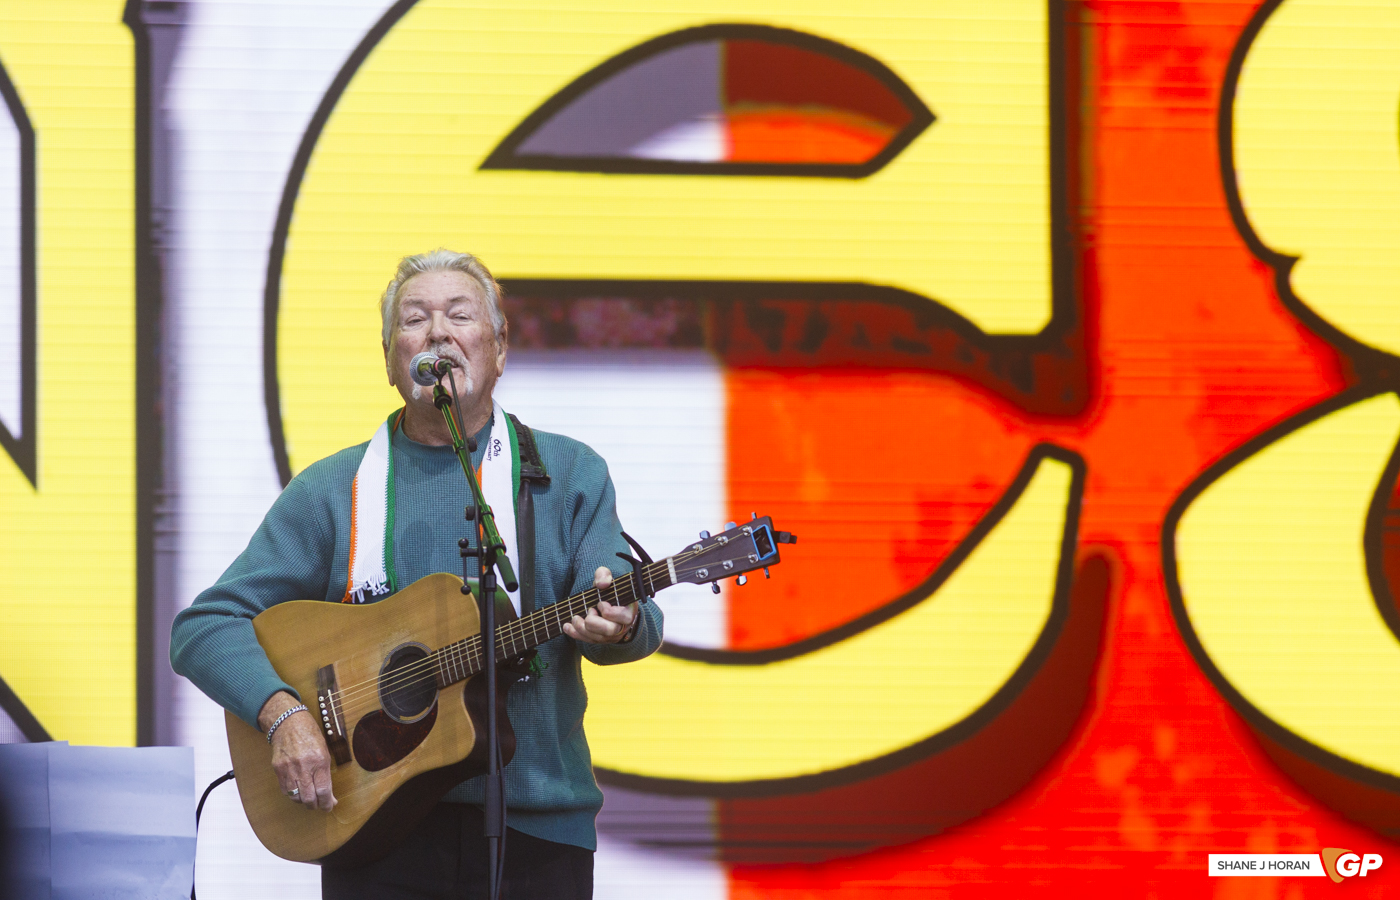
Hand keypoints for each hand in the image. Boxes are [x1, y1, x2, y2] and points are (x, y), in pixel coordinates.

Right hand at [258, 691, 336, 810]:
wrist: (288, 722)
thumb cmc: (309, 734)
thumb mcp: (324, 750)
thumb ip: (325, 772)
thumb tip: (328, 792)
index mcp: (319, 760)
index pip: (323, 790)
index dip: (327, 803)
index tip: (330, 806)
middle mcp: (303, 766)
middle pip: (309, 798)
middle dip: (316, 805)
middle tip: (320, 805)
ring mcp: (289, 769)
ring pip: (296, 797)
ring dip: (304, 802)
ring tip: (309, 798)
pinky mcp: (278, 770)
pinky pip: (285, 791)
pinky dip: (293, 795)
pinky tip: (298, 791)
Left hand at [562, 566, 637, 643]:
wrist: (606, 600)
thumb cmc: (608, 589)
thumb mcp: (607, 577)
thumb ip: (604, 575)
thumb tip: (601, 584)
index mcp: (629, 610)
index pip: (623, 617)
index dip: (609, 611)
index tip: (600, 603)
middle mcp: (622, 626)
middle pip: (609, 630)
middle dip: (594, 622)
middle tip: (589, 610)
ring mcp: (611, 635)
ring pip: (597, 638)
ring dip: (582, 628)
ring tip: (575, 618)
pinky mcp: (600, 639)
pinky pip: (588, 640)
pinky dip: (575, 634)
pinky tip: (566, 626)